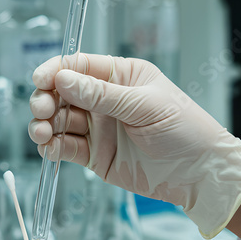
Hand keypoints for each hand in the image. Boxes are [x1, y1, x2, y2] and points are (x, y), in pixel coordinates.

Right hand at [29, 53, 240, 238]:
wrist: (200, 174)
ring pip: (59, 120)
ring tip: (42, 133)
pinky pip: (66, 147)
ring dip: (44, 124)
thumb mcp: (144, 106)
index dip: (56, 70)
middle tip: (42, 110)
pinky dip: (52, 148)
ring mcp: (99, 128)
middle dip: (46, 99)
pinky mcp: (95, 155)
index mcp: (121, 76)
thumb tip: (64, 79)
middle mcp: (106, 100)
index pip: (79, 65)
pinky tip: (49, 149)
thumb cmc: (185, 130)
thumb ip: (101, 95)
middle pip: (62, 93)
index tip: (40, 80)